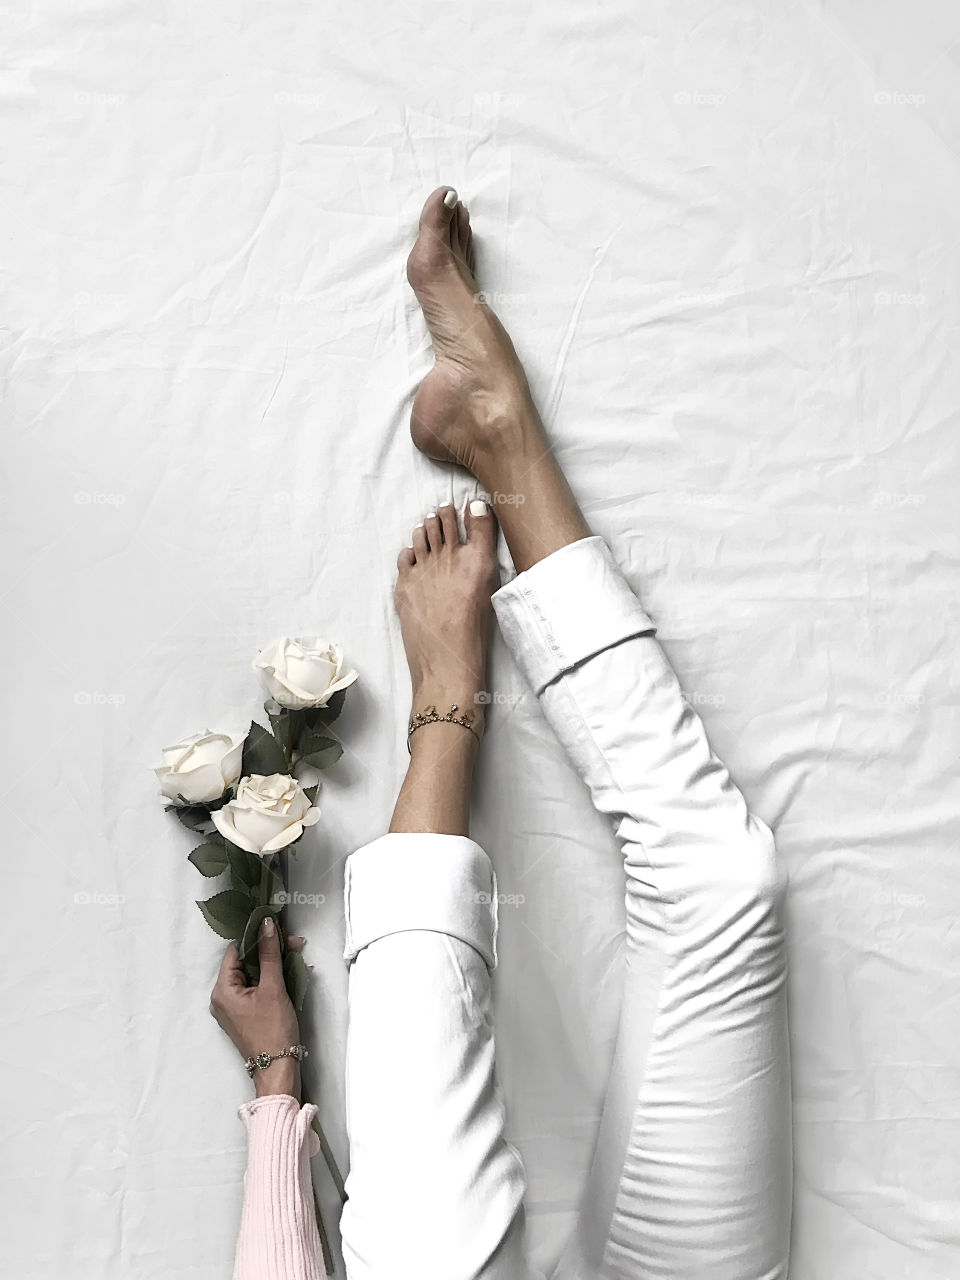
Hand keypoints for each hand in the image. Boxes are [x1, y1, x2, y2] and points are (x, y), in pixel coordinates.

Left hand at [210, 916, 302, 1099]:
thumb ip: (269, 954)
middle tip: (293, 943)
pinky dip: (270, 980)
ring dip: (272, 965)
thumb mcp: (273, 987)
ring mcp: (232, 1008)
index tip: (276, 930)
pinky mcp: (244, 1015)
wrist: (278, 1068)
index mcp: (222, 990)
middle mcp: (222, 998)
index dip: (256, 938)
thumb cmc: (273, 1029)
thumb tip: (265, 925)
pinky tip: (289, 974)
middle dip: (269, 952)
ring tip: (295, 957)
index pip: (235, 951)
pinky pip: (255, 989)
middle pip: (244, 963)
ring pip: (252, 975)